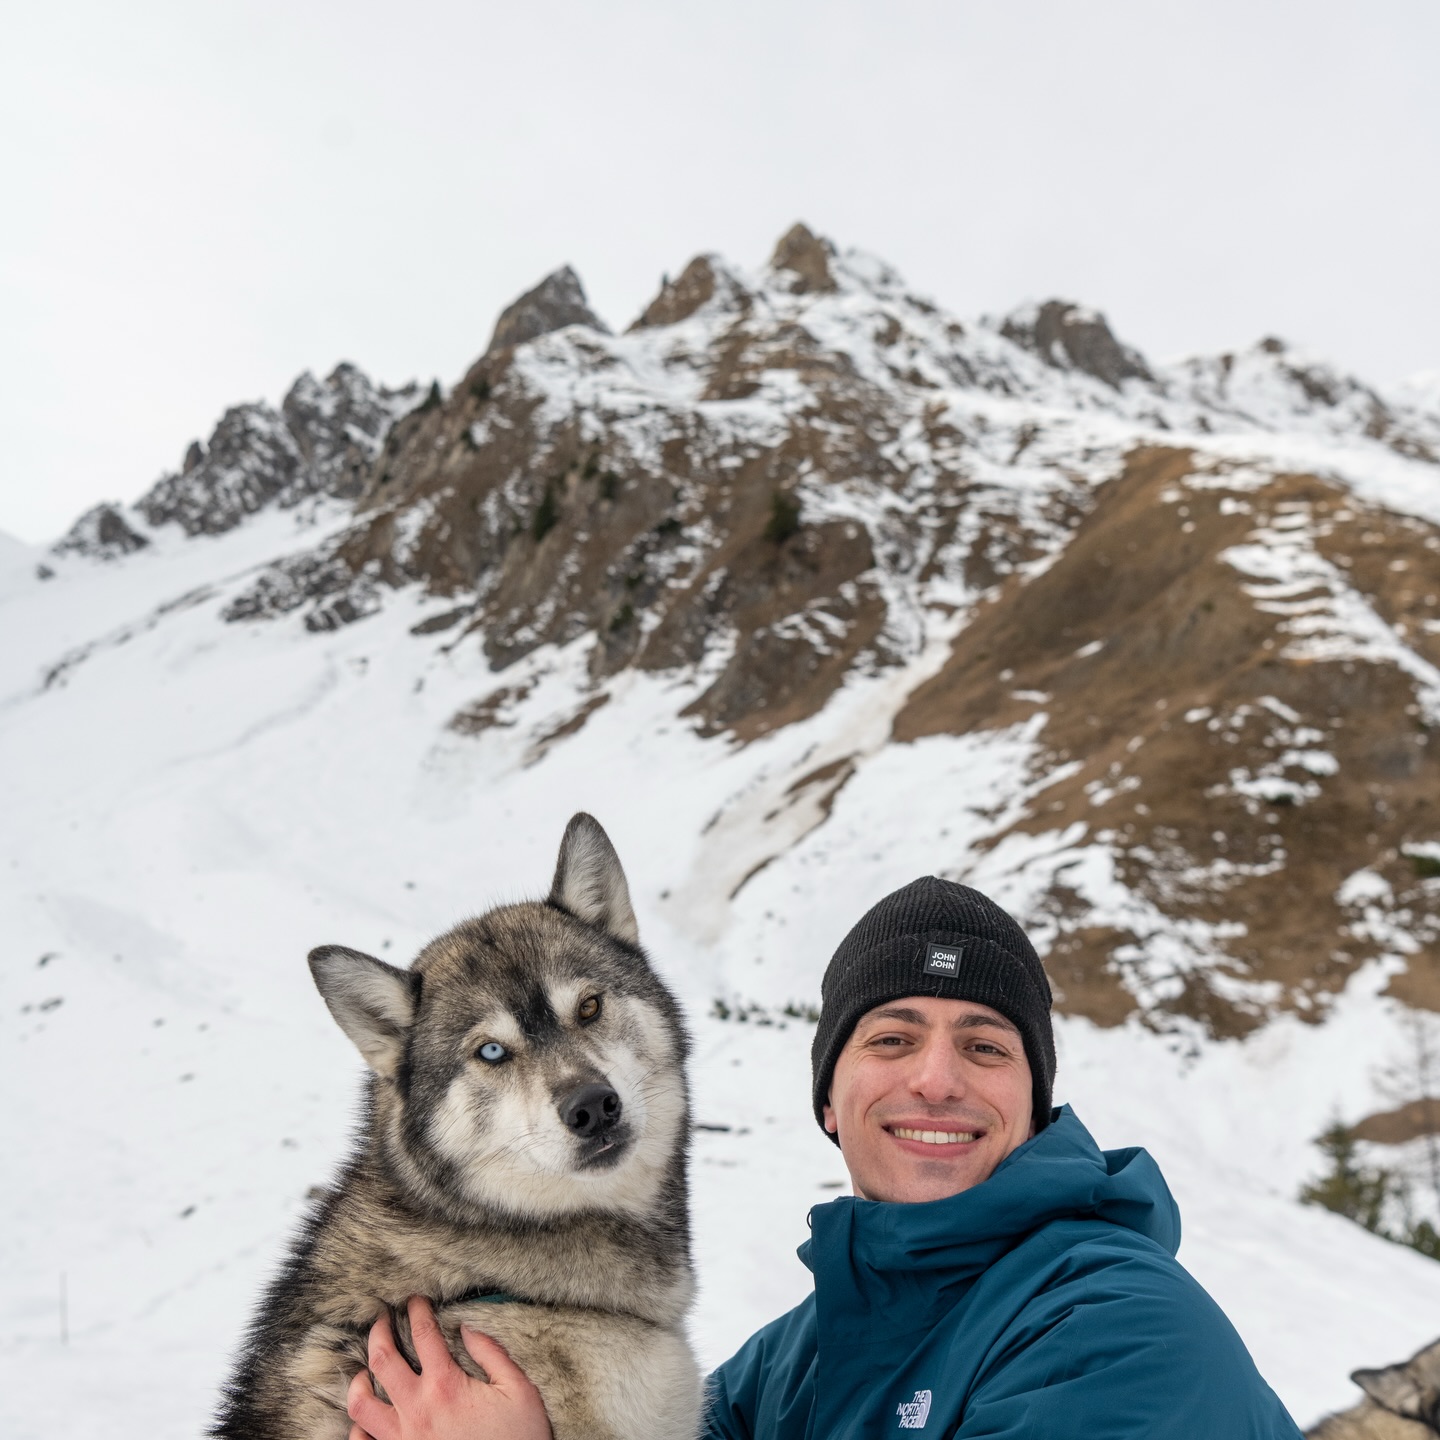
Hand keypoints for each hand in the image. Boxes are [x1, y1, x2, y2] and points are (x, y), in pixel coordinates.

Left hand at [347, 1296, 552, 1439]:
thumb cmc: (518, 1439)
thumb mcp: (519, 1391)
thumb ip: (492, 1354)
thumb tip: (468, 1328)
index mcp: (446, 1386)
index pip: (423, 1334)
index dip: (417, 1310)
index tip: (415, 1300)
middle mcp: (417, 1410)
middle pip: (382, 1360)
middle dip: (379, 1331)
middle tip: (383, 1319)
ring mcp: (403, 1438)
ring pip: (361, 1404)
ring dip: (359, 1380)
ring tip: (366, 1369)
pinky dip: (358, 1429)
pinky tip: (366, 1418)